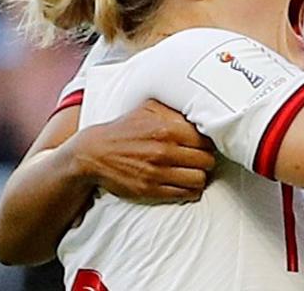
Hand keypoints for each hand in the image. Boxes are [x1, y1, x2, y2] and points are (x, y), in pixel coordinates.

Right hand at [67, 100, 215, 201]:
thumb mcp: (148, 109)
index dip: (209, 142)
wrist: (94, 153)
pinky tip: (185, 183)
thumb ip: (174, 109)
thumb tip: (200, 108)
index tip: (205, 144)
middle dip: (206, 159)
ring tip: (195, 171)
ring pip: (199, 179)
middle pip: (207, 160)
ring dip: (200, 176)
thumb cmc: (124, 129)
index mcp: (167, 129)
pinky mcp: (151, 190)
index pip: (206, 139)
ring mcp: (158, 173)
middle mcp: (164, 151)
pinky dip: (190, 190)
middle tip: (201, 158)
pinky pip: (185, 194)